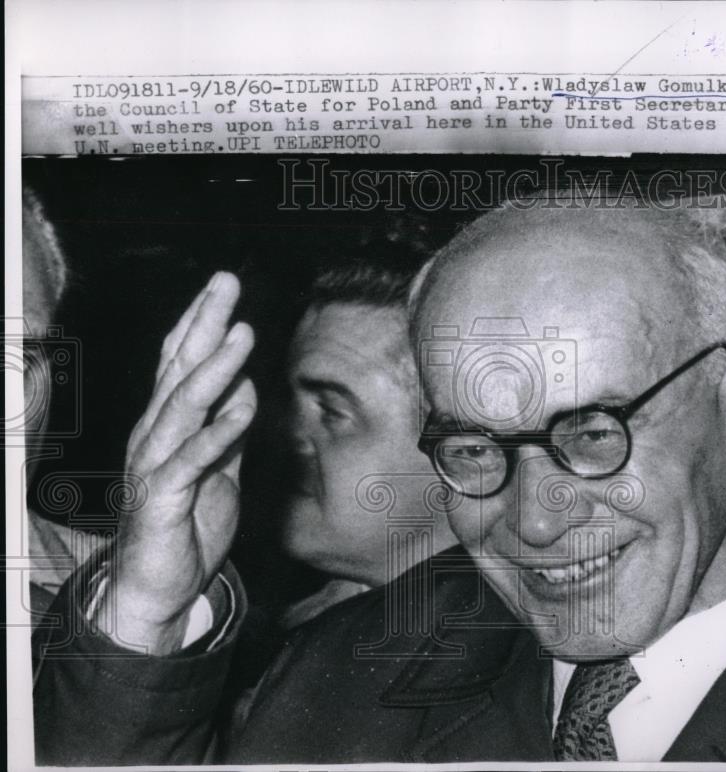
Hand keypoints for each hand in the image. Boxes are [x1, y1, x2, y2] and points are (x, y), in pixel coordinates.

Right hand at [96, 272, 256, 652]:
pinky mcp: (163, 498)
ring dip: (214, 369)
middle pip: (179, 370)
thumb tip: (245, 386)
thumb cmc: (187, 525)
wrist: (158, 589)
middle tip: (226, 283)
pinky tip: (242, 408)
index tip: (221, 287)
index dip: (200, 323)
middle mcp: (154, 436)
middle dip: (204, 324)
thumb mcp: (218, 469)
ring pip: (183, 407)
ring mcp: (155, 465)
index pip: (180, 365)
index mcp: (167, 426)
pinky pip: (192, 460)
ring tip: (242, 334)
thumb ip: (227, 429)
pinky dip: (217, 433)